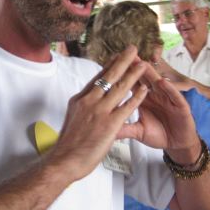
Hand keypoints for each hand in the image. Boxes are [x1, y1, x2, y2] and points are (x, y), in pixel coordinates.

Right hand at [48, 46, 148, 180]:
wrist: (64, 160)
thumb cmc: (68, 145)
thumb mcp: (72, 119)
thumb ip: (83, 109)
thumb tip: (89, 103)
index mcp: (79, 99)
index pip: (97, 78)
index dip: (109, 65)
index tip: (117, 56)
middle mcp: (89, 101)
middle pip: (109, 76)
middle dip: (122, 61)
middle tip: (133, 49)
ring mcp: (100, 111)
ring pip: (119, 88)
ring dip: (133, 74)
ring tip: (143, 64)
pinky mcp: (110, 124)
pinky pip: (127, 107)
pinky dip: (137, 97)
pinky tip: (145, 89)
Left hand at [119, 63, 200, 159]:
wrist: (177, 144)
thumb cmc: (158, 135)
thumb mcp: (138, 131)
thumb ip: (123, 128)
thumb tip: (102, 129)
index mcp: (143, 99)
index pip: (131, 83)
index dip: (123, 75)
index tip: (111, 65)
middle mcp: (154, 95)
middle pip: (144, 79)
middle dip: (136, 67)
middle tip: (127, 56)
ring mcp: (167, 99)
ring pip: (158, 83)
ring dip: (151, 73)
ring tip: (143, 64)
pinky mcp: (181, 106)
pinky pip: (174, 95)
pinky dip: (168, 88)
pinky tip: (162, 82)